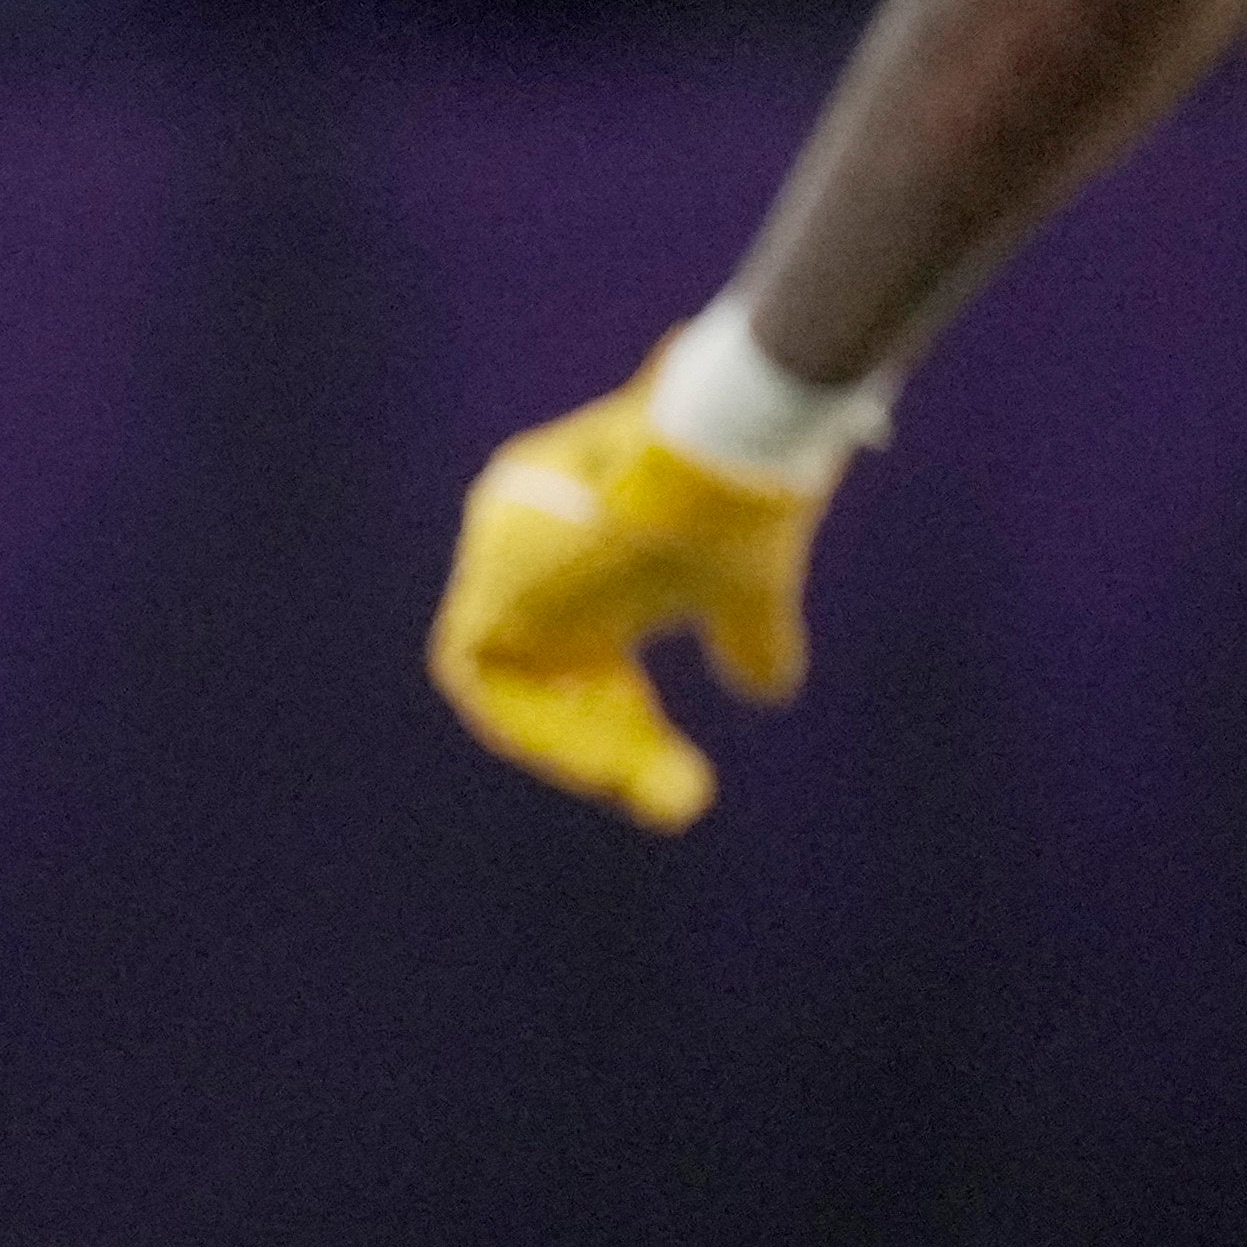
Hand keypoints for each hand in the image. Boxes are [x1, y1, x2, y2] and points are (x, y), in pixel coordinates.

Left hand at [428, 365, 824, 833]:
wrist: (728, 449)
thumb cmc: (744, 504)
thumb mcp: (746, 588)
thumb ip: (746, 637)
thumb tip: (768, 688)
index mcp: (591, 544)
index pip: (583, 650)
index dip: (623, 720)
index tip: (675, 771)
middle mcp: (533, 545)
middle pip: (552, 671)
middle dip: (613, 743)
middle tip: (679, 798)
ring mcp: (505, 556)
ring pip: (516, 678)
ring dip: (580, 744)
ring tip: (650, 786)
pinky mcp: (490, 579)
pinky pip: (478, 673)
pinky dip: (534, 725)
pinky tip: (607, 761)